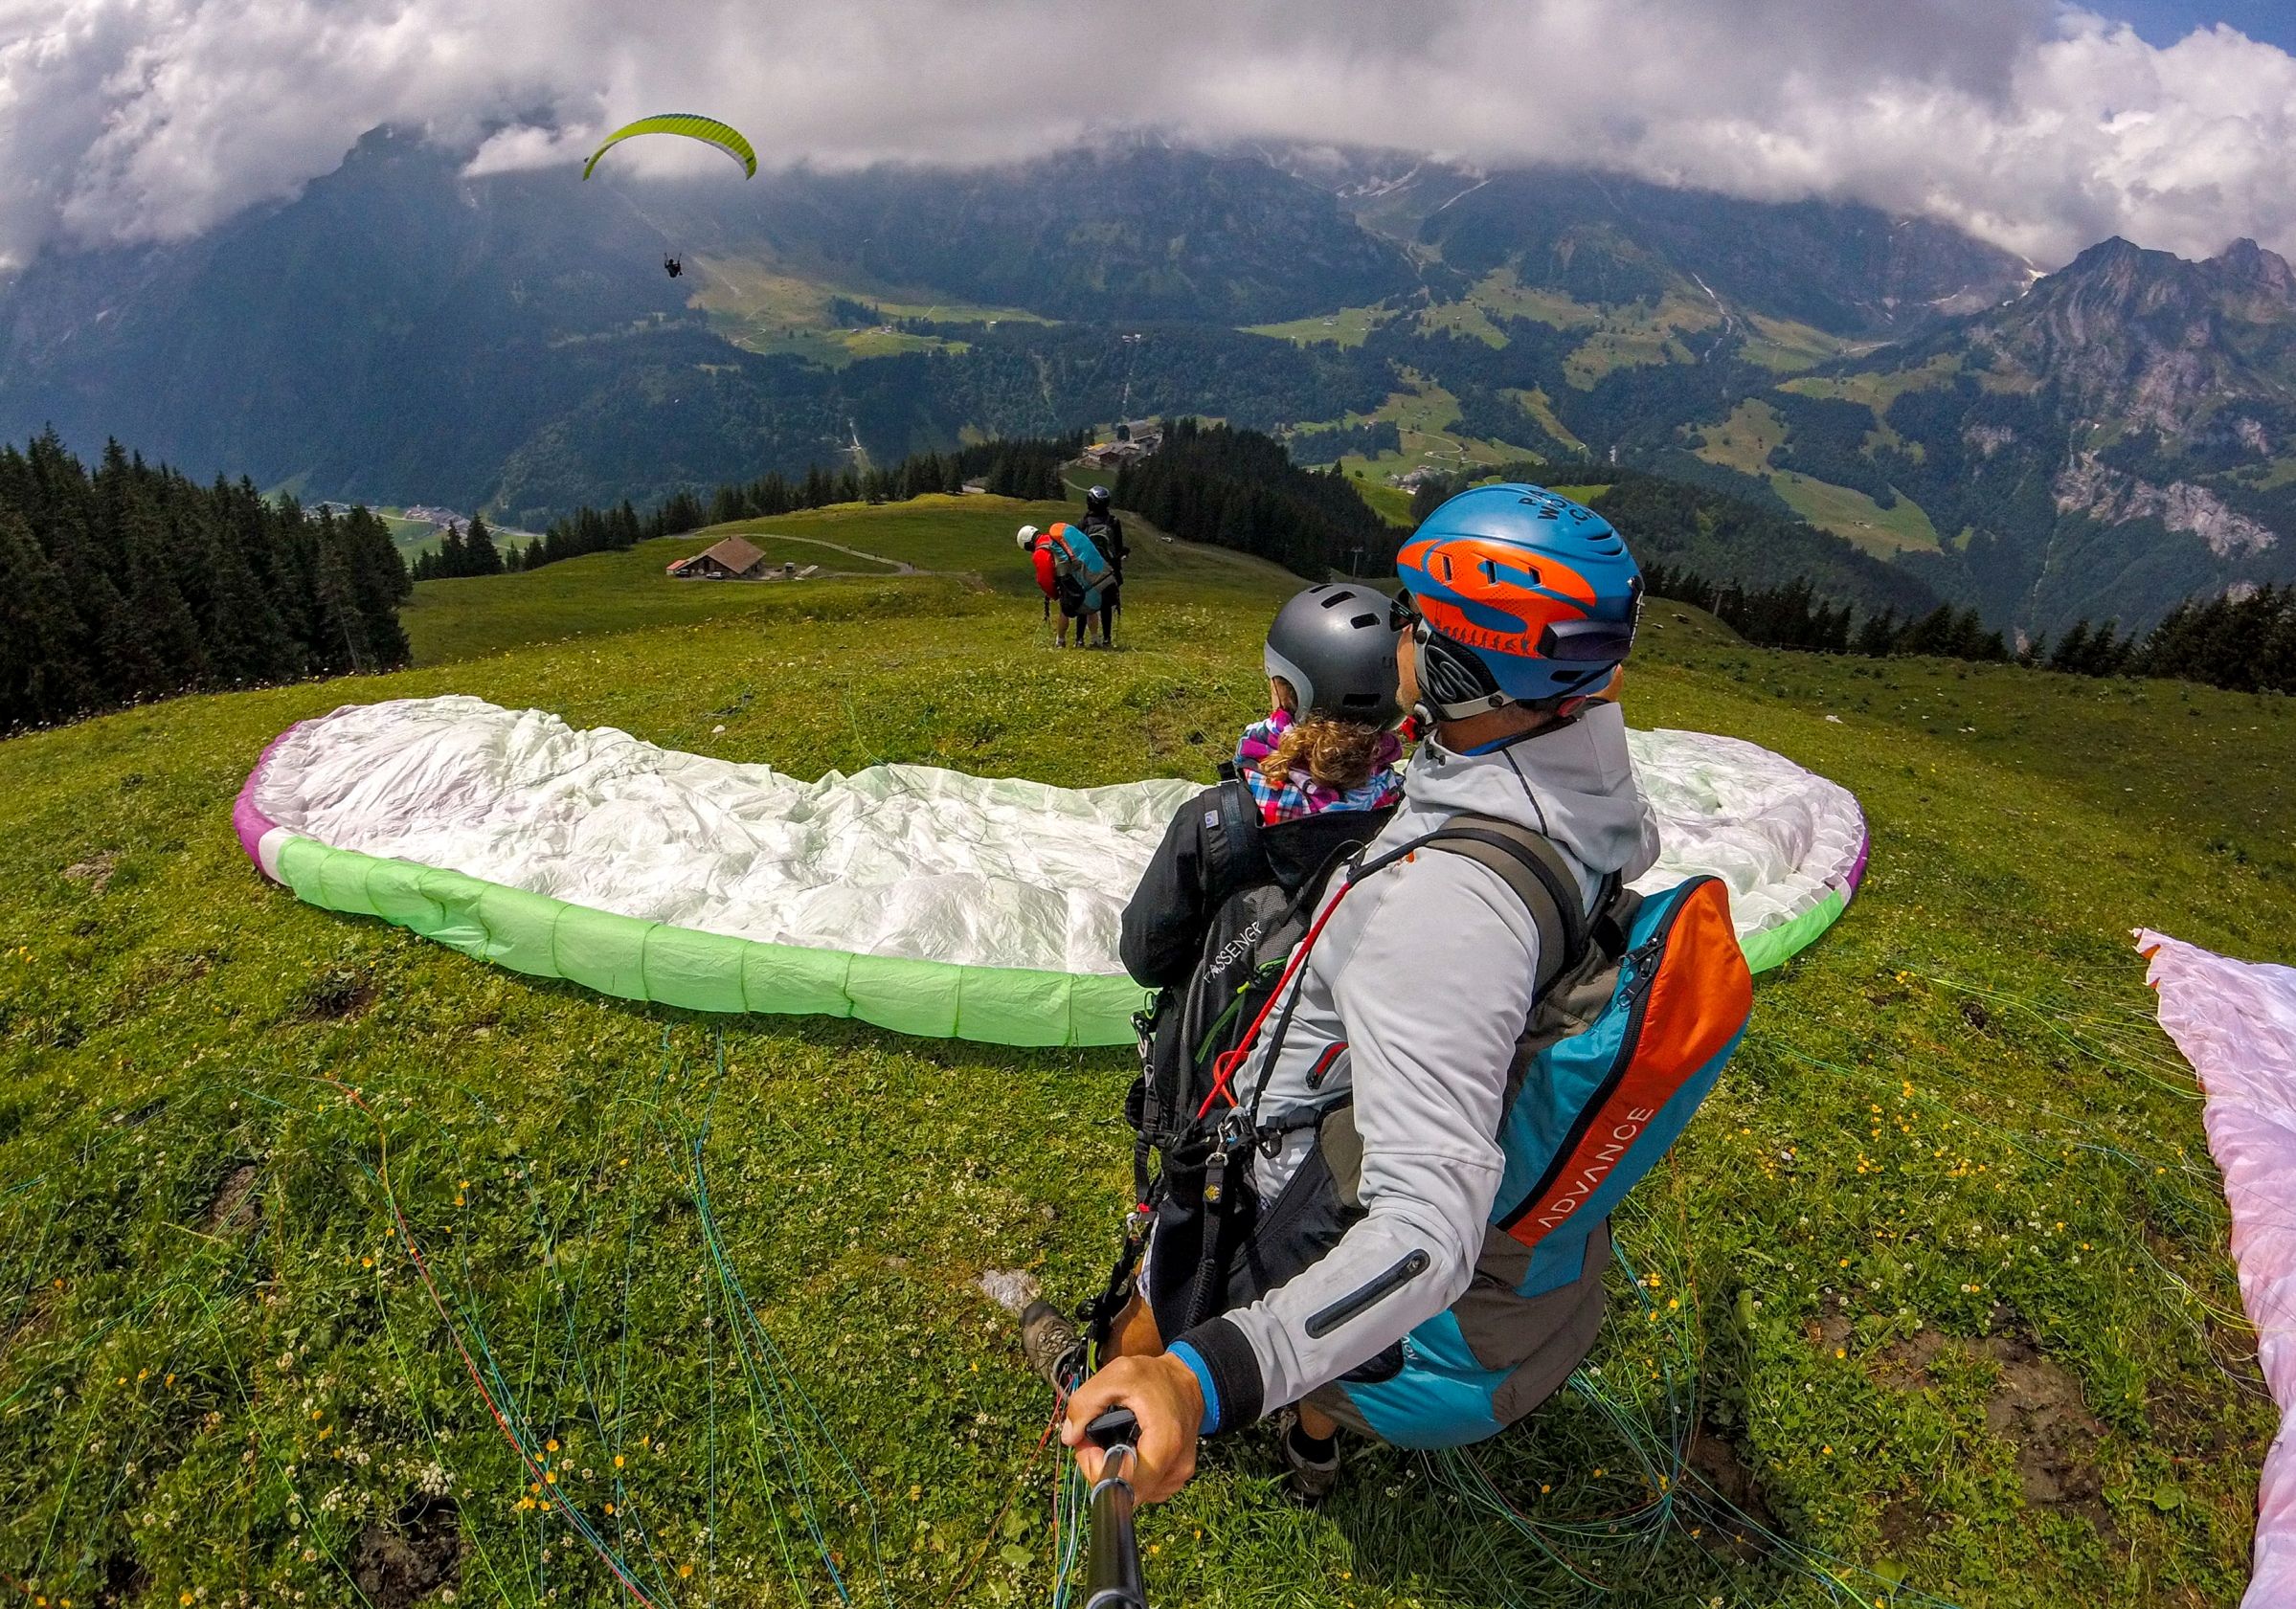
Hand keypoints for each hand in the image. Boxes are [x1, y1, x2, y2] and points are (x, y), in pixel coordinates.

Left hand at [1059, 1353, 1202, 1503]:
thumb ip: (1086, 1402)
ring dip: (1114, 1472)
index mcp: (1164, 1442)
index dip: (1097, 1469)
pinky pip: (1143, 1488)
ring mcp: (1177, 1477)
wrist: (1188, 1382)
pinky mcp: (1175, 1479)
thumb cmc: (1155, 1377)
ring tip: (1110, 1440)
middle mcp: (1175, 1467)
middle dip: (1100, 1469)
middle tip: (1093, 1440)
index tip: (1090, 1444)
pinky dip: (1129, 1473)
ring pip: (1132, 1493)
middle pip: (1125, 1493)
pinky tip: (1125, 1449)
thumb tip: (1070, 1437)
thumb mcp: (1116, 1374)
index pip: (1124, 1485)